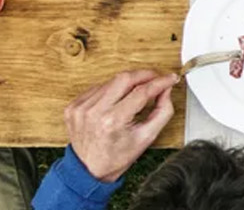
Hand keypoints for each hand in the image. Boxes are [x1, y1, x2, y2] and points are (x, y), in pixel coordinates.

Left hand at [63, 69, 177, 182]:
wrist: (89, 169)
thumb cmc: (116, 157)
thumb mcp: (147, 137)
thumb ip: (162, 111)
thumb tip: (166, 90)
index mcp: (113, 121)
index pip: (142, 91)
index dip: (160, 82)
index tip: (169, 78)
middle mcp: (94, 112)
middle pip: (125, 78)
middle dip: (144, 75)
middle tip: (155, 78)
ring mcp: (81, 108)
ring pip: (111, 81)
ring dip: (127, 84)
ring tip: (134, 95)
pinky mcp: (73, 106)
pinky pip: (97, 88)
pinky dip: (111, 90)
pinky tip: (116, 101)